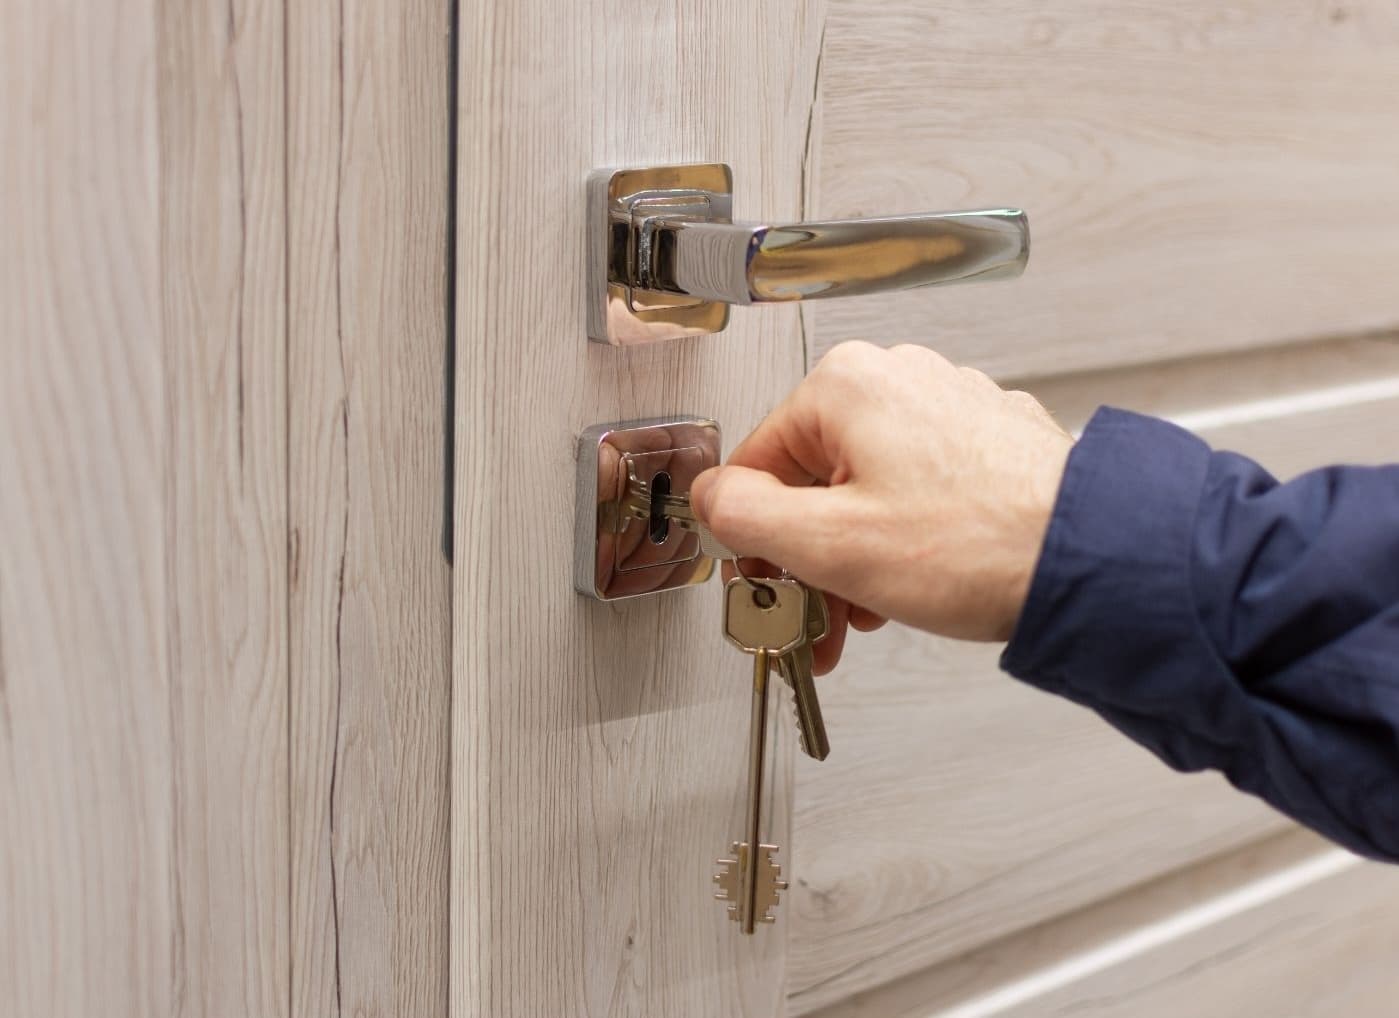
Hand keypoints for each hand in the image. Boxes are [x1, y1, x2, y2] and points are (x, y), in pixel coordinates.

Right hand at [690, 341, 1072, 669]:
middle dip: (809, 559)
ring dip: (853, 558)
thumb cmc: (982, 546)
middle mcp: (899, 378)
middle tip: (817, 618)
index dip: (753, 541)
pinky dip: (902, 538)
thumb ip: (744, 517)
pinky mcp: (987, 438)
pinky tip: (913, 586)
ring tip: (868, 614)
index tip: (766, 589)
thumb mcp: (829, 544)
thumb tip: (710, 500)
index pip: (755, 464)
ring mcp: (949, 404)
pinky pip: (916, 487)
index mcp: (847, 386)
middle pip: (812, 478)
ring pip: (864, 487)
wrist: (1095, 561)